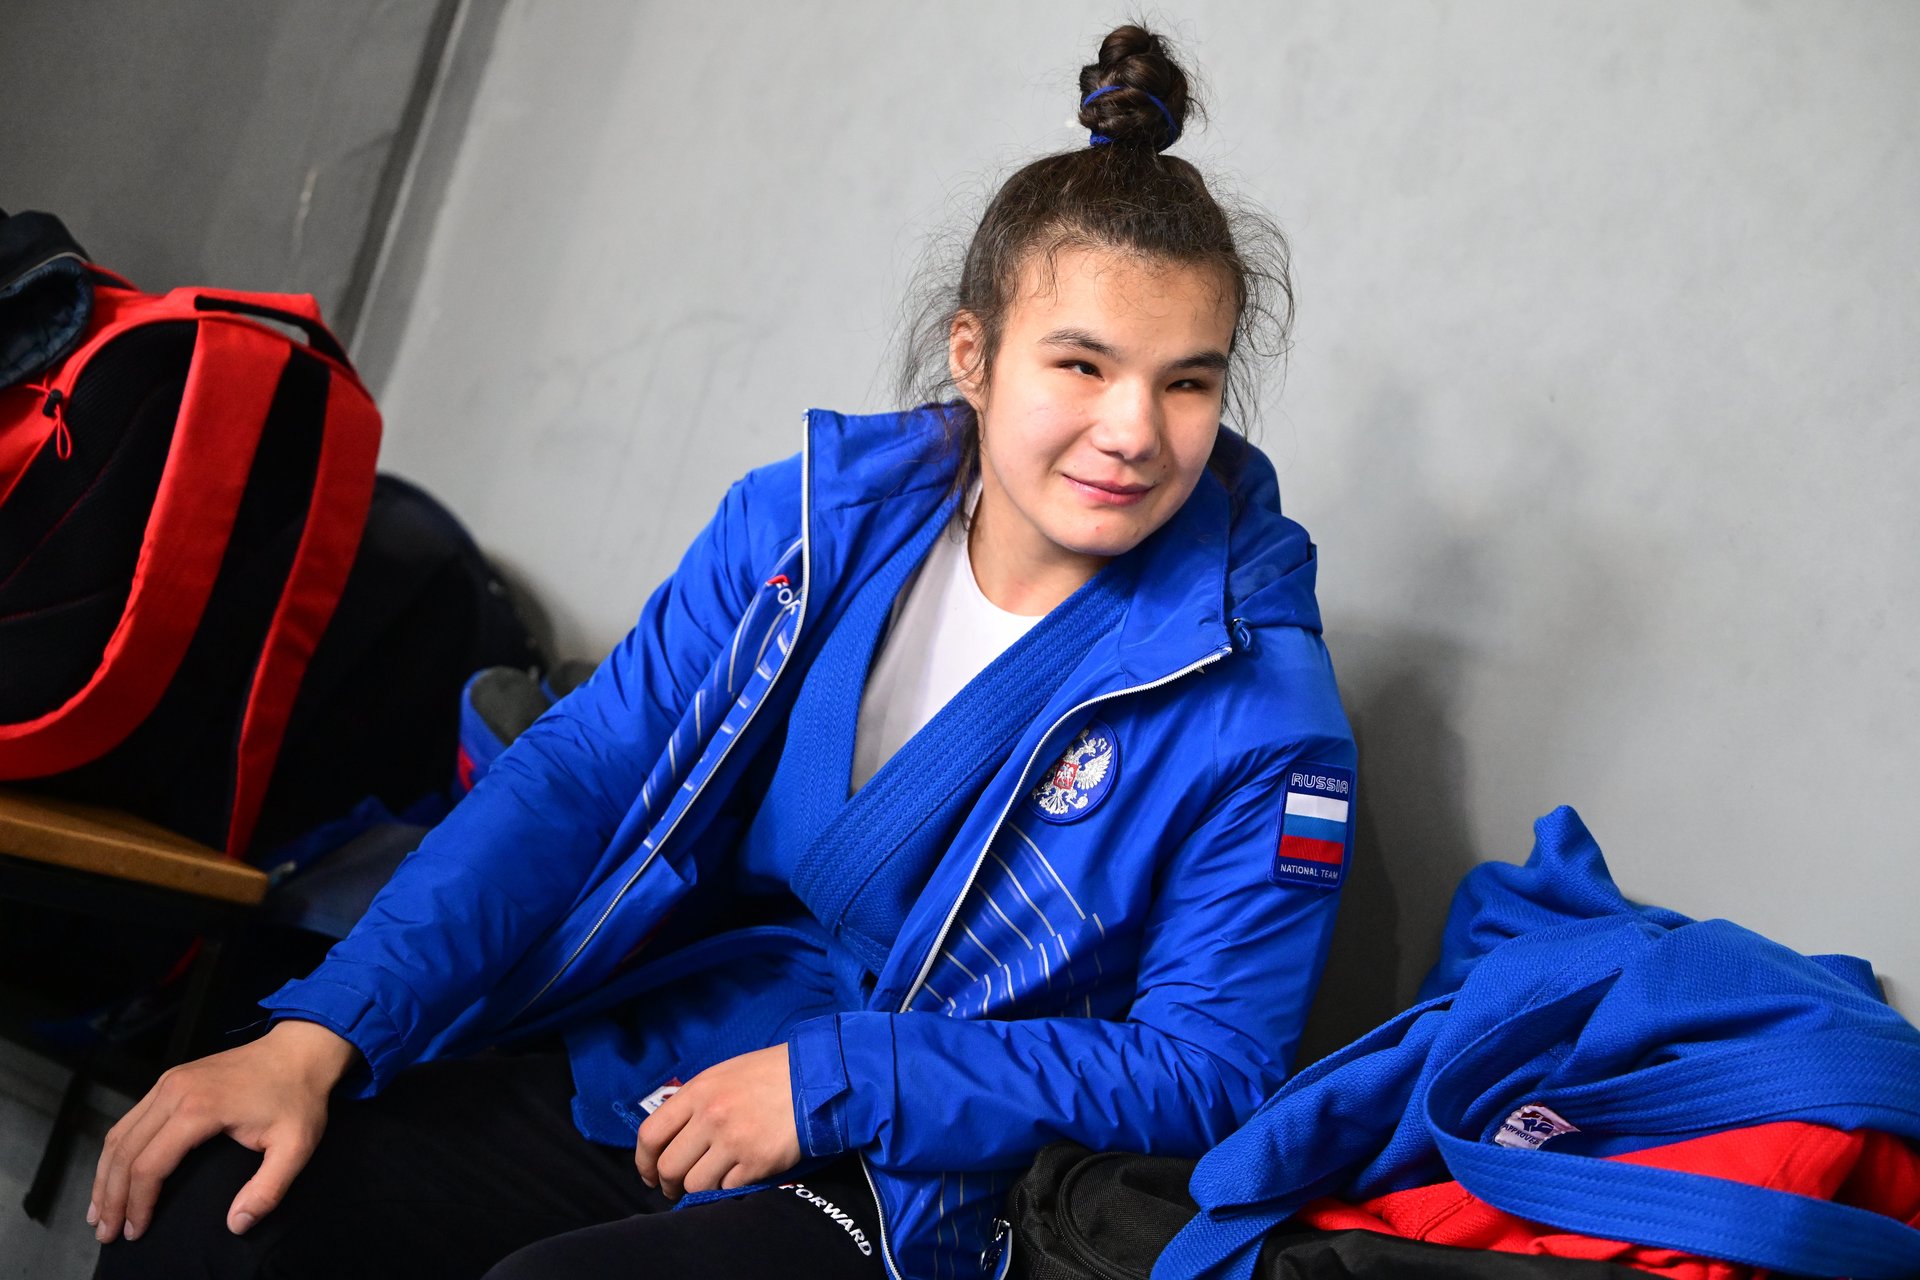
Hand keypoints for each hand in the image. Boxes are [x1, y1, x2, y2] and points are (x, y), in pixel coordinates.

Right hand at [90, 1019, 355, 1243]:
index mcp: (199, 1109)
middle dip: (111, 1197)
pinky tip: (112, 1175)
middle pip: (124, 1152)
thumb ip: (269, 1189)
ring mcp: (169, 1082)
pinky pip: (130, 1119)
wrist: (301, 1050)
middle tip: (107, 1233)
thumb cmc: (299, 1098)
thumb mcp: (296, 1146)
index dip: (138, 1204)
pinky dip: (116, 1152)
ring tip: (99, 1212)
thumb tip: (237, 1224)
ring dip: (105, 1176)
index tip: (136, 1232)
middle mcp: (174, 1092)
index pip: (149, 1166)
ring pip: (120, 1135)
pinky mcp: (171, 1080)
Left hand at [633, 1044, 800, 1197]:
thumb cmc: (768, 1075)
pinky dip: (729, 1188)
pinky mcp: (758, 1162)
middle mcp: (711, 1116)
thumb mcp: (723, 1075)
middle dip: (668, 1184)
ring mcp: (734, 1141)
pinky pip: (727, 1189)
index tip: (650, 1174)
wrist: (815, 1079)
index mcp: (698, 1092)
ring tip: (710, 1182)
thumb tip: (672, 1136)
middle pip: (669, 1167)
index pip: (650, 1135)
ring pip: (695, 1185)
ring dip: (699, 1189)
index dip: (644, 1162)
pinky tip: (738, 1175)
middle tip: (677, 1187)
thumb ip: (695, 1102)